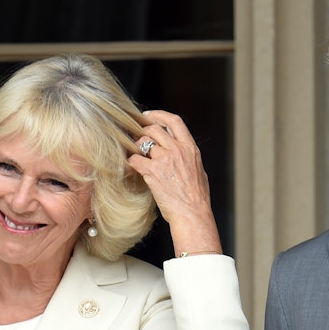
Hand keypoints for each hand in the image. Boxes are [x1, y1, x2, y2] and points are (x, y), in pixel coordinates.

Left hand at [129, 109, 222, 256]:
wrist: (193, 214)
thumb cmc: (197, 199)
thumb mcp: (199, 171)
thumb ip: (188, 158)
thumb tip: (181, 153)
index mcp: (190, 149)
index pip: (174, 122)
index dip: (159, 115)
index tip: (149, 115)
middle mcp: (178, 150)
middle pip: (154, 129)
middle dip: (142, 131)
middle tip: (136, 137)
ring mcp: (165, 159)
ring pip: (142, 142)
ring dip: (135, 147)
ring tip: (134, 154)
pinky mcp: (152, 171)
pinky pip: (134, 159)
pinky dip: (129, 162)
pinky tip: (130, 168)